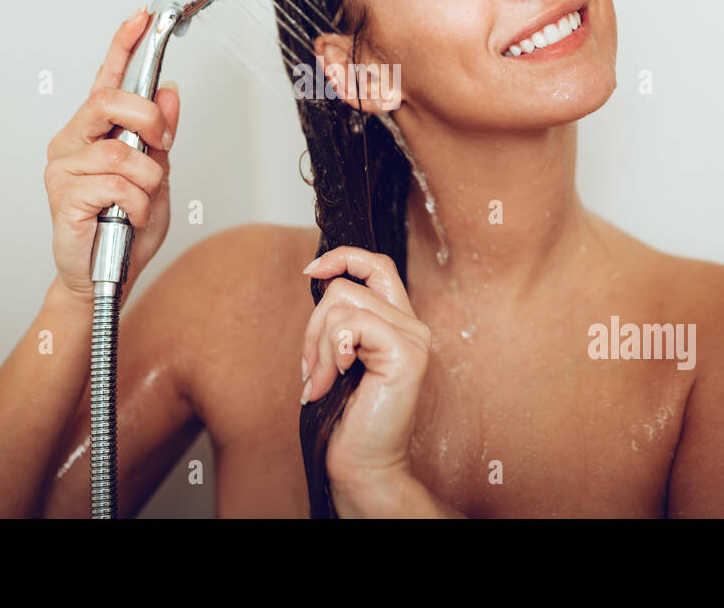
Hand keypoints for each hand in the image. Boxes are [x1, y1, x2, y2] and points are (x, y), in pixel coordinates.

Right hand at [43, 9, 179, 305]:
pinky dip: (135, 206)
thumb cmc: (125, 227)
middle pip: (111, 103)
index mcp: (94, 131)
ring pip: (122, 153)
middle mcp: (72, 141)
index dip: (123, 45)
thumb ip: (160, 136)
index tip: (141, 17)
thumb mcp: (157, 176)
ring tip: (137, 204)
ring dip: (147, 182)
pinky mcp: (64, 195)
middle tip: (162, 142)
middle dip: (148, 119)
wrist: (103, 277)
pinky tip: (125, 219)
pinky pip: (118, 186)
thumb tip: (171, 93)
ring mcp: (63, 166)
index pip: (107, 79)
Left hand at [299, 245, 431, 512]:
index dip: (344, 257)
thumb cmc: (347, 418)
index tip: (311, 270)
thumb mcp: (339, 357)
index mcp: (399, 323)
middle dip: (313, 326)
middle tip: (310, 369)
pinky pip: (350, 325)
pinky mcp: (405, 354)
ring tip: (320, 382)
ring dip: (317, 347)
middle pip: (346, 286)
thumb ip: (339, 320)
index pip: (378, 264)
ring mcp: (413, 338)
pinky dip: (330, 353)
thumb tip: (318, 276)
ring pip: (341, 304)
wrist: (364, 465)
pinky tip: (333, 382)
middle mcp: (413, 326)